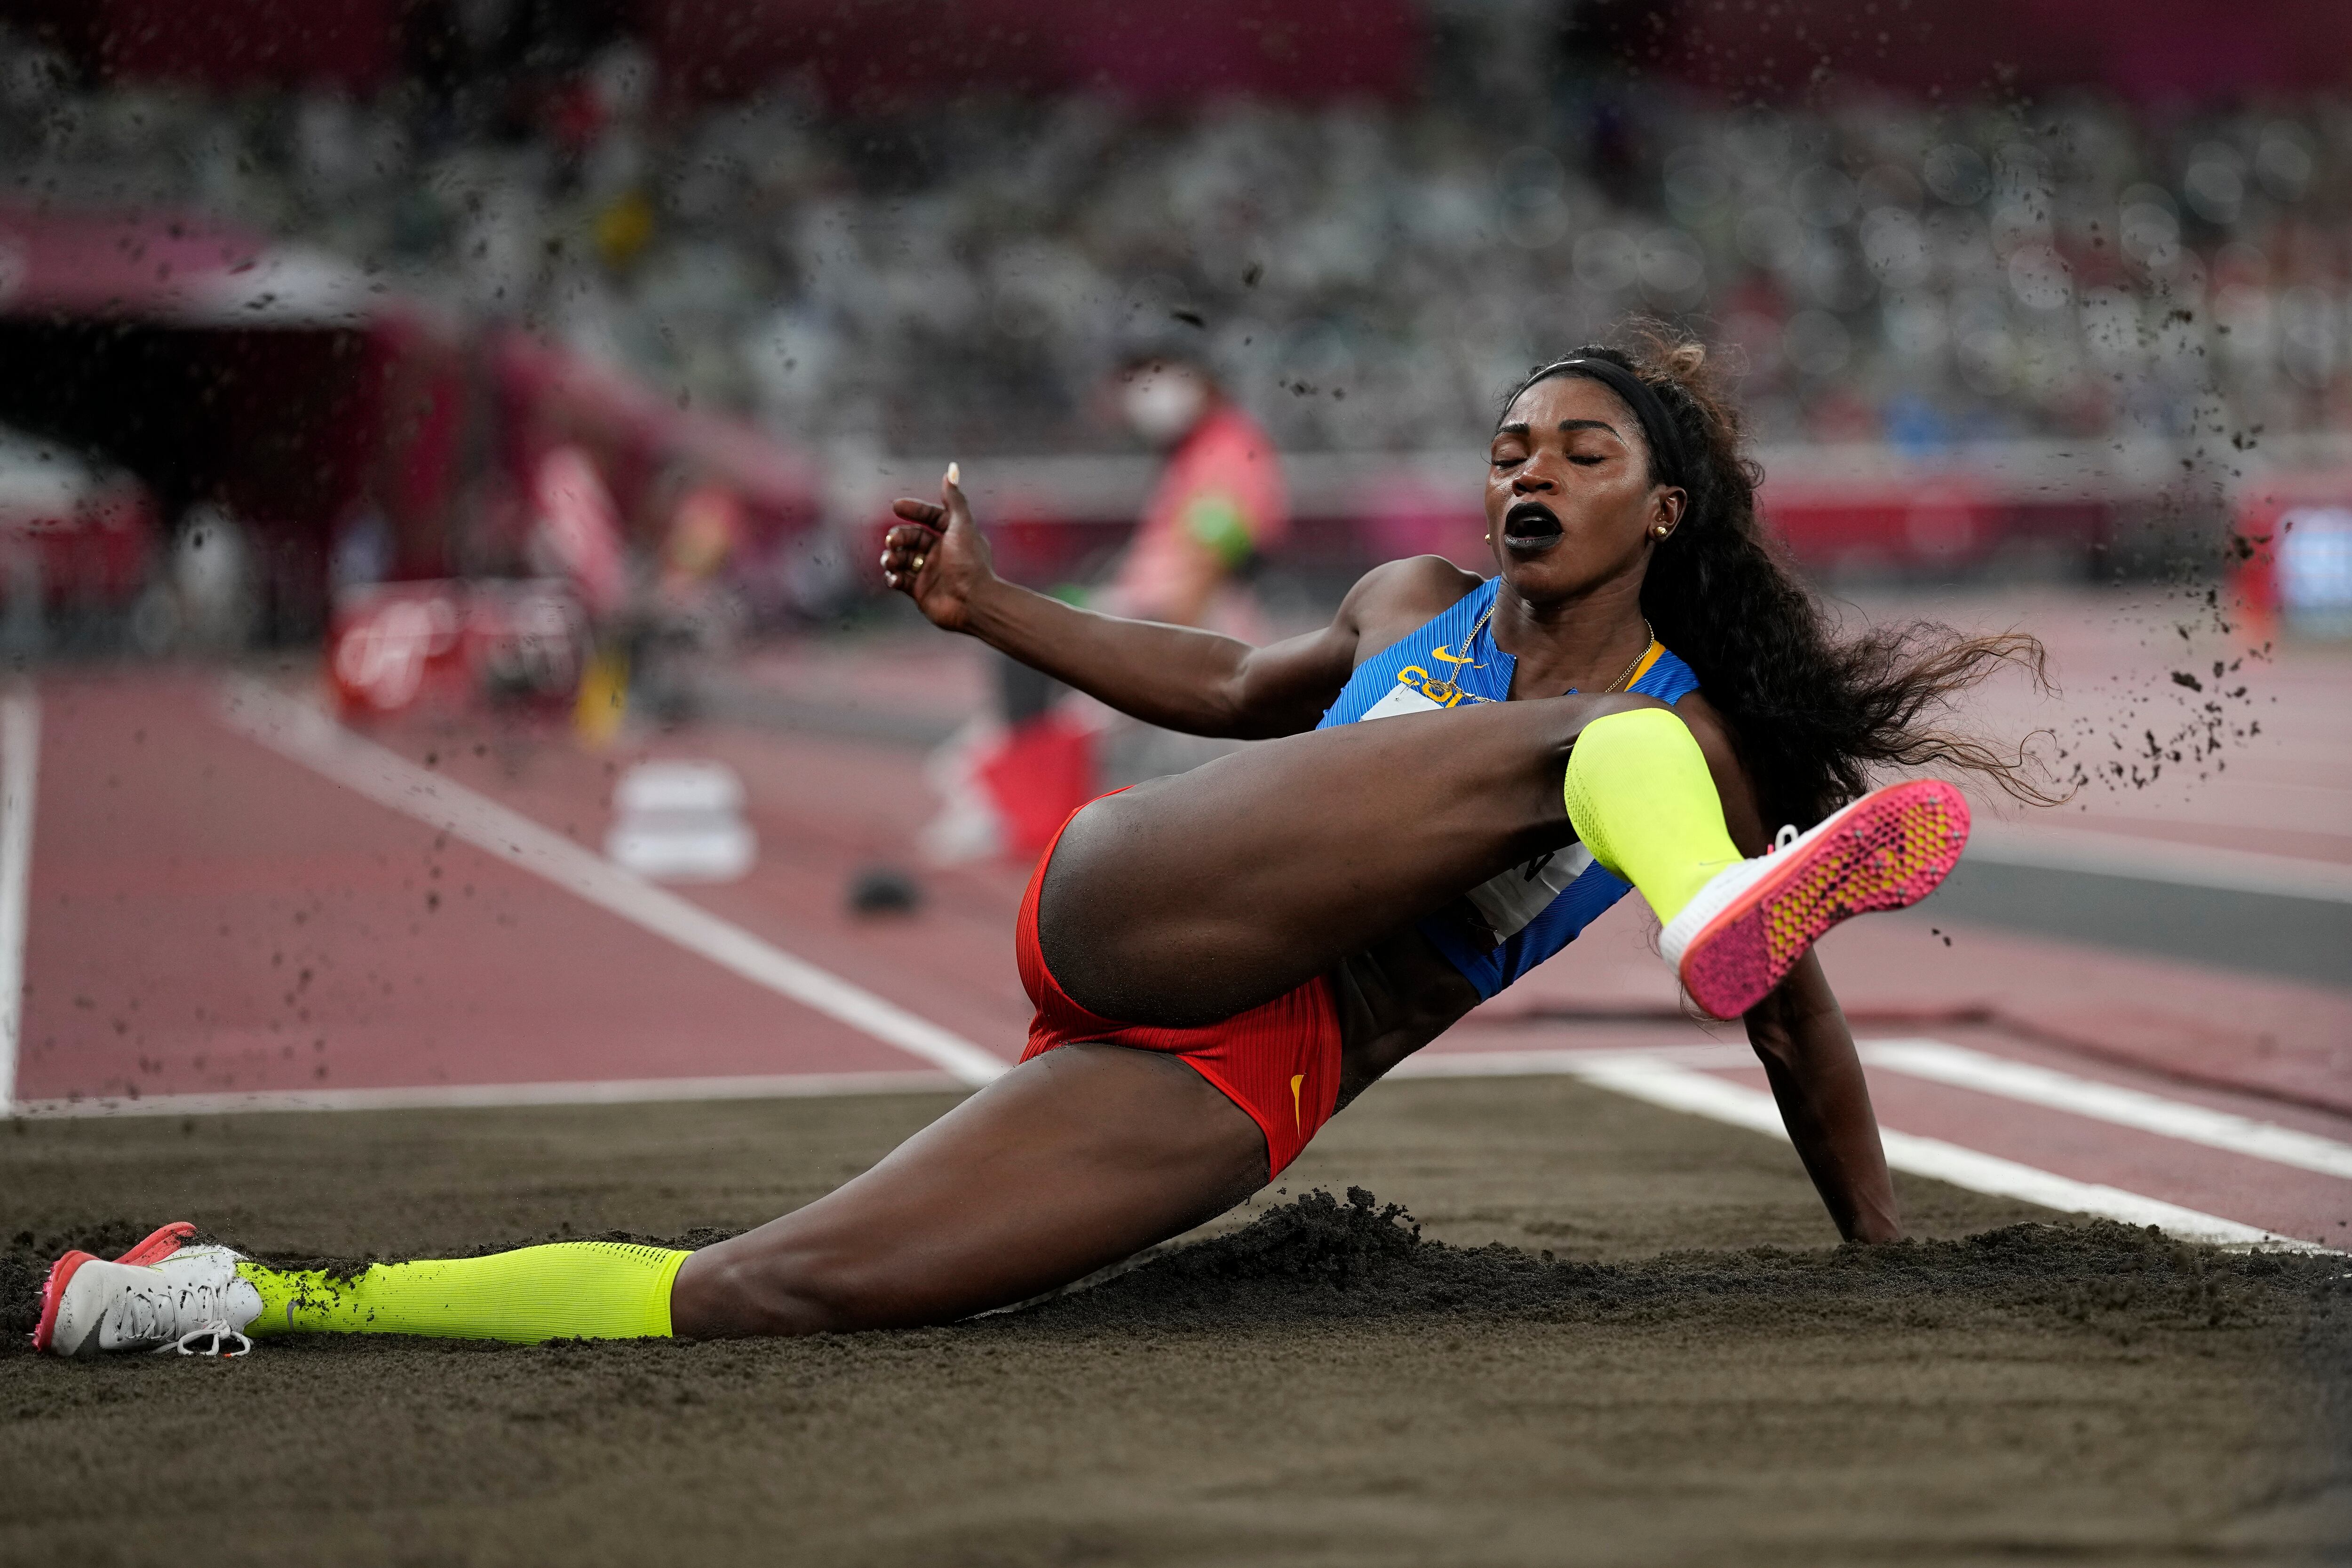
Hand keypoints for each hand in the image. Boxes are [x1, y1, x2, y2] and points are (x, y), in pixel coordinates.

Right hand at [881, 463, 996, 633]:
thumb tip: (952, 468)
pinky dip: (893, 577)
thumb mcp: (962, 525)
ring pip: (902, 558)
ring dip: (892, 557)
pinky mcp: (920, 591)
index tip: (897, 506)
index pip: (930, 517)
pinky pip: (900, 580)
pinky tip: (894, 577)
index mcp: (952, 536)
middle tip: (893, 542)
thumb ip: (954, 499)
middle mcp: (941, 553)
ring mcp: (929, 572)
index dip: (914, 509)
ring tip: (891, 560)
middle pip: (911, 537)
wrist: (974, 602)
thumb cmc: (969, 562)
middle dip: (899, 536)